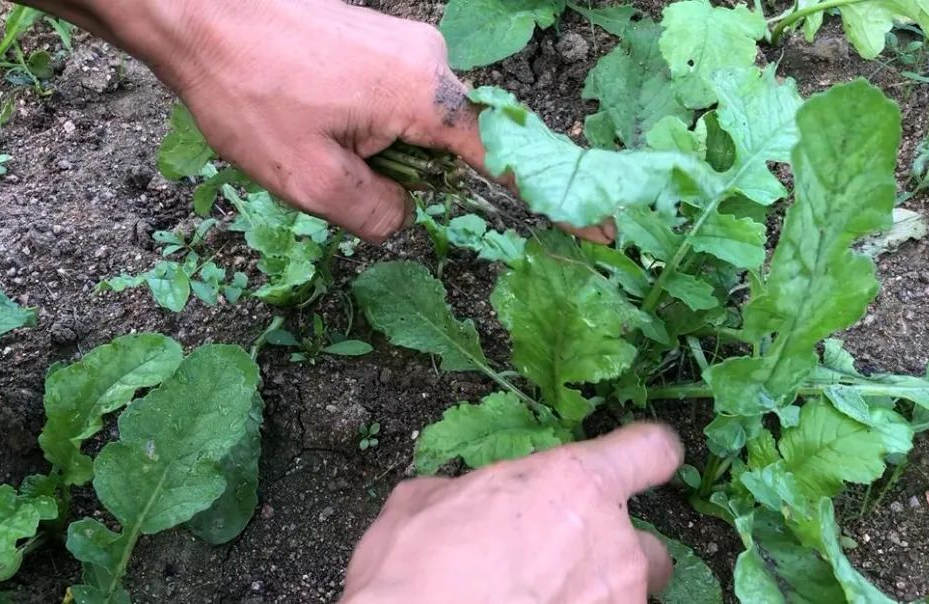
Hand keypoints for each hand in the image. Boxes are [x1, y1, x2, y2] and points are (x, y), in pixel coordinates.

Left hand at [27, 0, 613, 242]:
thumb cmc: (251, 91)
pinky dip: (366, 129)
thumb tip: (405, 215)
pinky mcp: (378, 40)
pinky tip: (312, 123)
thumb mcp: (312, 182)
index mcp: (430, 98)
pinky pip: (394, 102)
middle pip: (454, 147)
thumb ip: (378, 215)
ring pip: (418, 127)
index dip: (546, 204)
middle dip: (412, 181)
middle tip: (343, 181)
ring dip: (378, 155)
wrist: (195, 8)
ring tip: (311, 142)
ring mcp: (406, 45)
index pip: (506, 164)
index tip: (597, 231)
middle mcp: (433, 63)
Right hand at [340, 424, 683, 603]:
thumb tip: (457, 498)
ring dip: (597, 594)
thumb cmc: (416, 571)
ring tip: (545, 597)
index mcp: (575, 482)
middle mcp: (612, 540)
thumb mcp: (424, 502)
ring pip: (631, 594)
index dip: (647, 454)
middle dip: (615, 553)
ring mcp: (616, 600)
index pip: (651, 450)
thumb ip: (466, 491)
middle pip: (649, 543)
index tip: (642, 462)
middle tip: (565, 562)